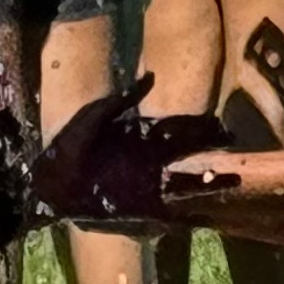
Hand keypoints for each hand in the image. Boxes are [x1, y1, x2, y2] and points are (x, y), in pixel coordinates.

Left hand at [33, 78, 233, 229]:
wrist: (49, 184)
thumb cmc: (67, 147)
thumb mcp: (93, 116)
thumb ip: (121, 99)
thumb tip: (152, 77)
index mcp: (140, 136)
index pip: (178, 129)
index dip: (200, 127)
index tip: (221, 126)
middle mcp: (149, 159)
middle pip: (187, 152)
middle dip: (210, 149)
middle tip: (234, 144)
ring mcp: (145, 182)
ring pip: (184, 179)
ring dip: (208, 179)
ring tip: (233, 176)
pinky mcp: (138, 204)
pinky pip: (169, 205)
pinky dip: (187, 206)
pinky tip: (207, 205)